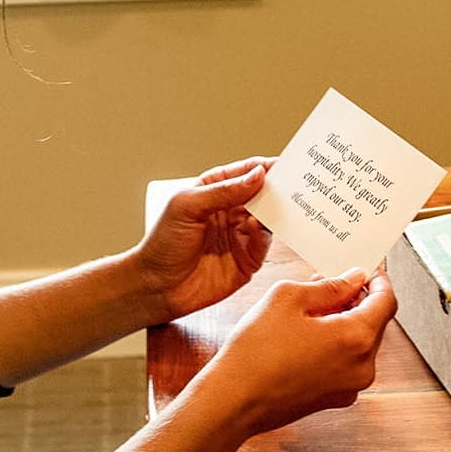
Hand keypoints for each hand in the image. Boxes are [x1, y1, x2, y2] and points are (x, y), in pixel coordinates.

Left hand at [134, 157, 275, 324]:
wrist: (155, 287)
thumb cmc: (163, 243)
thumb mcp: (187, 206)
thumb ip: (223, 191)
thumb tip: (258, 175)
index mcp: (216, 191)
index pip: (247, 173)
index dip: (266, 167)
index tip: (286, 164)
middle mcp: (231, 211)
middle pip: (263, 195)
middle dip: (279, 189)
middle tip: (295, 184)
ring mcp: (240, 236)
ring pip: (268, 218)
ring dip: (274, 211)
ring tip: (276, 205)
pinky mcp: (247, 261)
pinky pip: (264, 244)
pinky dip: (265, 234)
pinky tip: (257, 227)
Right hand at [195, 268, 397, 437]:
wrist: (233, 401)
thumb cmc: (256, 351)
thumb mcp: (289, 298)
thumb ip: (330, 286)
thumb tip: (353, 280)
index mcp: (356, 339)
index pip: (386, 301)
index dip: (378, 280)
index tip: (367, 269)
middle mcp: (362, 367)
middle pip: (375, 322)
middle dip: (358, 299)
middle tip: (332, 281)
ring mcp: (350, 387)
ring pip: (360, 343)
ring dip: (346, 320)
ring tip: (313, 306)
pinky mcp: (335, 398)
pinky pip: (347, 362)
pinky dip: (337, 343)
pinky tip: (309, 332)